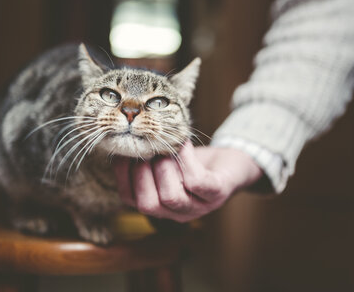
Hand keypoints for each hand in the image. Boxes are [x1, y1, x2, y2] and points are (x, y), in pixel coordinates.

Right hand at [112, 141, 262, 221]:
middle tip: (146, 148)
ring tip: (166, 146)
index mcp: (161, 206)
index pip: (130, 200)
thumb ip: (146, 158)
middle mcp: (178, 213)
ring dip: (163, 167)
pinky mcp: (218, 193)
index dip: (122, 176)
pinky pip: (197, 182)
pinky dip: (186, 160)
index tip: (122, 152)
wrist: (231, 163)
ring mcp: (200, 206)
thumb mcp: (166, 162)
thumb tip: (121, 140)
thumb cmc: (194, 162)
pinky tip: (182, 143)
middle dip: (141, 174)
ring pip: (172, 197)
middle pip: (149, 205)